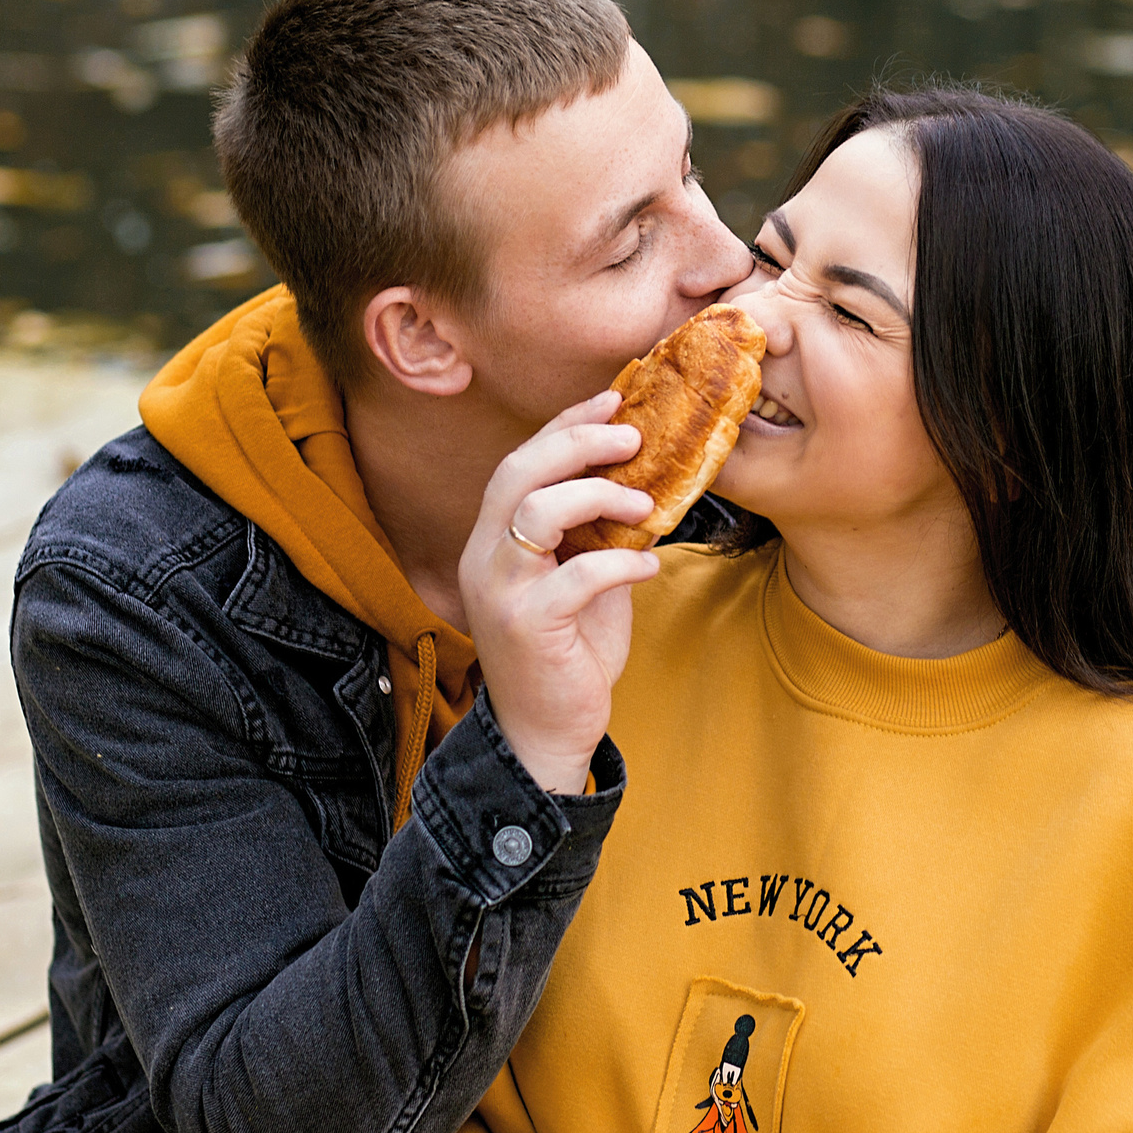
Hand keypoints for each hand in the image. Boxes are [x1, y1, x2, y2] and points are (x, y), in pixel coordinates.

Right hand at [459, 392, 659, 794]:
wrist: (548, 733)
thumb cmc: (568, 654)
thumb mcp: (583, 581)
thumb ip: (596, 535)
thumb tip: (644, 481)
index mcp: (492, 540)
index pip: (519, 462)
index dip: (565, 424)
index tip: (614, 399)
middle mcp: (484, 558)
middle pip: (519, 472)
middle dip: (578, 441)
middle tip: (633, 435)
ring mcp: (499, 591)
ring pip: (537, 512)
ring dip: (597, 495)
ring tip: (643, 502)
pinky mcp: (527, 625)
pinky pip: (576, 576)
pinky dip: (620, 564)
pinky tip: (648, 567)